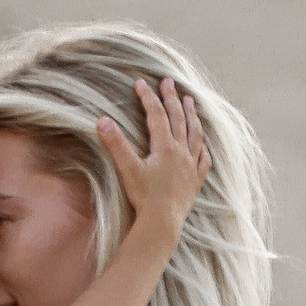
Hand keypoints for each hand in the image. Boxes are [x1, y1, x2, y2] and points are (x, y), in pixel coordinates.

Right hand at [96, 76, 207, 240]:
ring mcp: (190, 167)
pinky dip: (203, 149)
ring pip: (194, 134)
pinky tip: (202, 145)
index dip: (148, 97)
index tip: (141, 82)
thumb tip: (102, 120)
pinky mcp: (195, 182)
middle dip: (172, 98)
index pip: (156, 114)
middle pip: (178, 119)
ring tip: (190, 102)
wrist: (162, 223)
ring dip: (191, 116)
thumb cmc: (144, 197)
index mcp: (165, 147)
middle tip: (169, 82)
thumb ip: (115, 144)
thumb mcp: (127, 169)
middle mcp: (181, 153)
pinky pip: (203, 161)